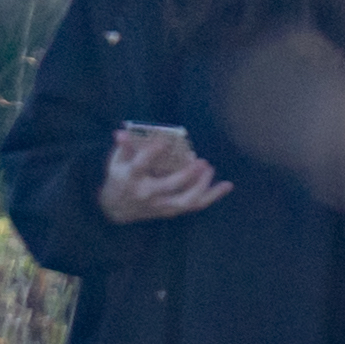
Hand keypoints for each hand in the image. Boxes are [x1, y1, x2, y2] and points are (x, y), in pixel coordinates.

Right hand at [99, 128, 229, 223]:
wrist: (117, 209)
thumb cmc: (120, 178)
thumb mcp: (117, 162)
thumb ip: (124, 147)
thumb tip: (123, 132)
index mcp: (130, 178)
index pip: (140, 165)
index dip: (151, 153)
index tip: (163, 141)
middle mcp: (147, 193)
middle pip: (170, 185)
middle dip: (187, 174)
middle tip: (201, 160)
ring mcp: (161, 205)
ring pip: (186, 200)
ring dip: (202, 186)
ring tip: (210, 168)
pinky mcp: (171, 211)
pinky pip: (196, 205)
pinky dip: (212, 196)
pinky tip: (227, 185)